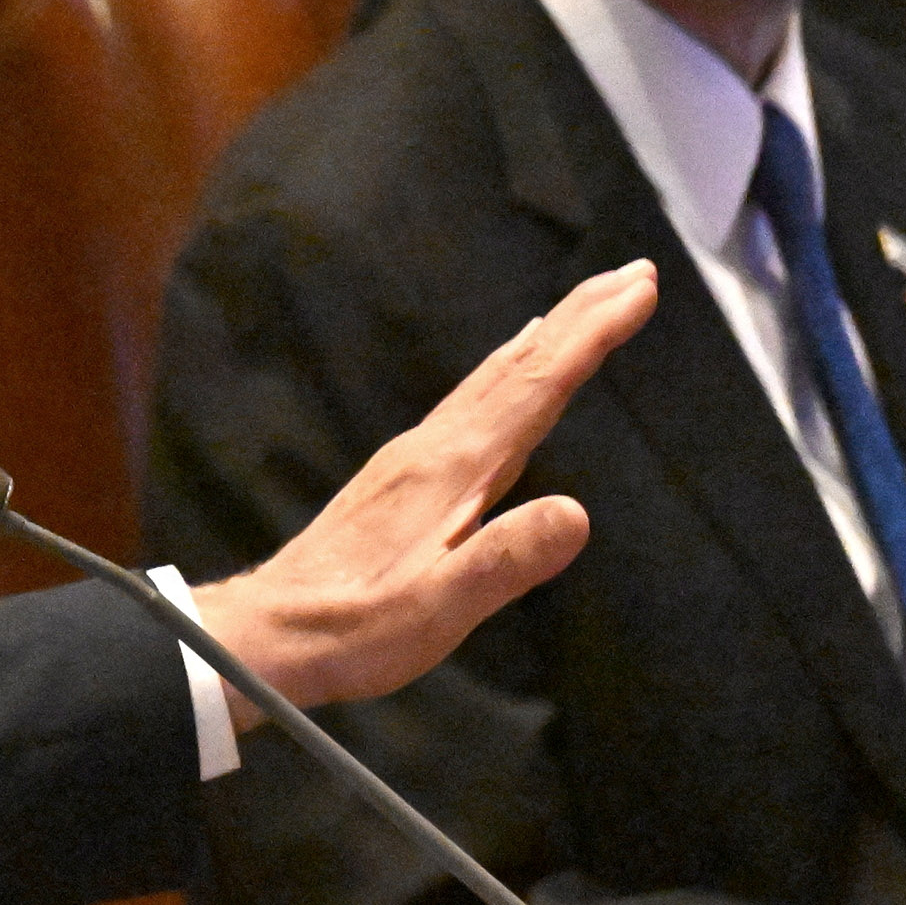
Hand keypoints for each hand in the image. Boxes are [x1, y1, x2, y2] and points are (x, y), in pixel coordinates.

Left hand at [196, 262, 656, 715]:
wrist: (267, 633)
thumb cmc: (352, 631)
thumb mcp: (438, 610)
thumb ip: (505, 561)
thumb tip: (576, 515)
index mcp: (452, 470)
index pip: (537, 387)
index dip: (592, 336)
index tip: (639, 289)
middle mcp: (432, 448)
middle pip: (518, 366)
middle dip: (580, 315)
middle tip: (634, 271)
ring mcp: (410, 458)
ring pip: (491, 379)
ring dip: (544, 338)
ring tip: (580, 308)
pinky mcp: (397, 478)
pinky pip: (467, 403)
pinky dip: (502, 374)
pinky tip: (503, 380)